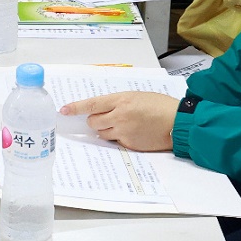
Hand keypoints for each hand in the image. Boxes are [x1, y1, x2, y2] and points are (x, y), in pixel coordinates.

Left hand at [59, 91, 178, 151]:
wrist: (177, 121)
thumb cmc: (160, 105)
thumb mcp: (136, 96)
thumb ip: (118, 102)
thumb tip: (101, 109)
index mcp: (121, 100)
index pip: (91, 104)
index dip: (75, 108)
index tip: (63, 110)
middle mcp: (120, 116)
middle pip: (93, 122)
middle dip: (95, 121)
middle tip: (105, 118)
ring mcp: (124, 132)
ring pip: (102, 134)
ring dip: (106, 130)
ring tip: (122, 124)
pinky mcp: (129, 144)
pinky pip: (115, 142)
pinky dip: (118, 138)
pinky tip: (132, 132)